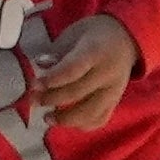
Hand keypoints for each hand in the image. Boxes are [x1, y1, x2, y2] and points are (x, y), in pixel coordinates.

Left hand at [31, 10, 139, 130]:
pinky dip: (83, 125)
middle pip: (78, 92)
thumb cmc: (94, 34)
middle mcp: (107, 73)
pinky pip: (101, 119)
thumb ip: (58, 51)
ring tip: (47, 118)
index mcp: (96, 52)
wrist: (126, 39)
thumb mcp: (74, 33)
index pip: (72, 70)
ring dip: (66, 119)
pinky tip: (67, 122)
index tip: (34, 85)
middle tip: (33, 100)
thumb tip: (40, 65)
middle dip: (51, 98)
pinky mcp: (116, 102)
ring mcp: (114, 90)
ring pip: (90, 112)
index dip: (52, 79)